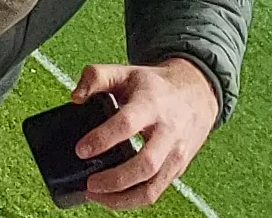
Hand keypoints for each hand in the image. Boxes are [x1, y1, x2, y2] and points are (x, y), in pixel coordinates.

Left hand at [65, 58, 220, 207]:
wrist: (196, 94)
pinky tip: (112, 198)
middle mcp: (168, 131)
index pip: (127, 124)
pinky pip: (156, 191)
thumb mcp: (125, 71)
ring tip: (95, 196)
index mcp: (151, 104)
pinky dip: (132, 200)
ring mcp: (176, 153)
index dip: (103, 138)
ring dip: (123, 198)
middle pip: (146, 164)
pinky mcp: (177, 169)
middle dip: (115, 179)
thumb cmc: (153, 85)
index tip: (80, 150)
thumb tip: (75, 98)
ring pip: (153, 186)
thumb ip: (96, 77)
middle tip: (89, 183)